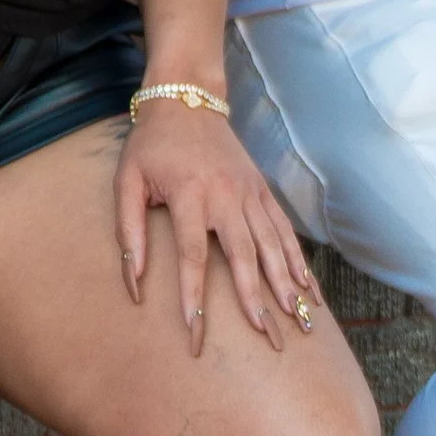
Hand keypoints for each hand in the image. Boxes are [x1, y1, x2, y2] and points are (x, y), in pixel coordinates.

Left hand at [117, 101, 319, 355]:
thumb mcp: (126, 182)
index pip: (192, 254)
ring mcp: (249, 192)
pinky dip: (297, 260)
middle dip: (255, 297)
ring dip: (286, 284)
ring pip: (272, 245)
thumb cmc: (150, 147)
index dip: (193, 293)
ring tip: (299, 320)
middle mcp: (225, 195)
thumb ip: (129, 232)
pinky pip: (284, 230)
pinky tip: (308, 288)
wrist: (187, 99)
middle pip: (244, 254)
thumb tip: (135, 284)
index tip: (195, 327)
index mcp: (189, 194)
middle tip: (265, 336)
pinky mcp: (262, 190)